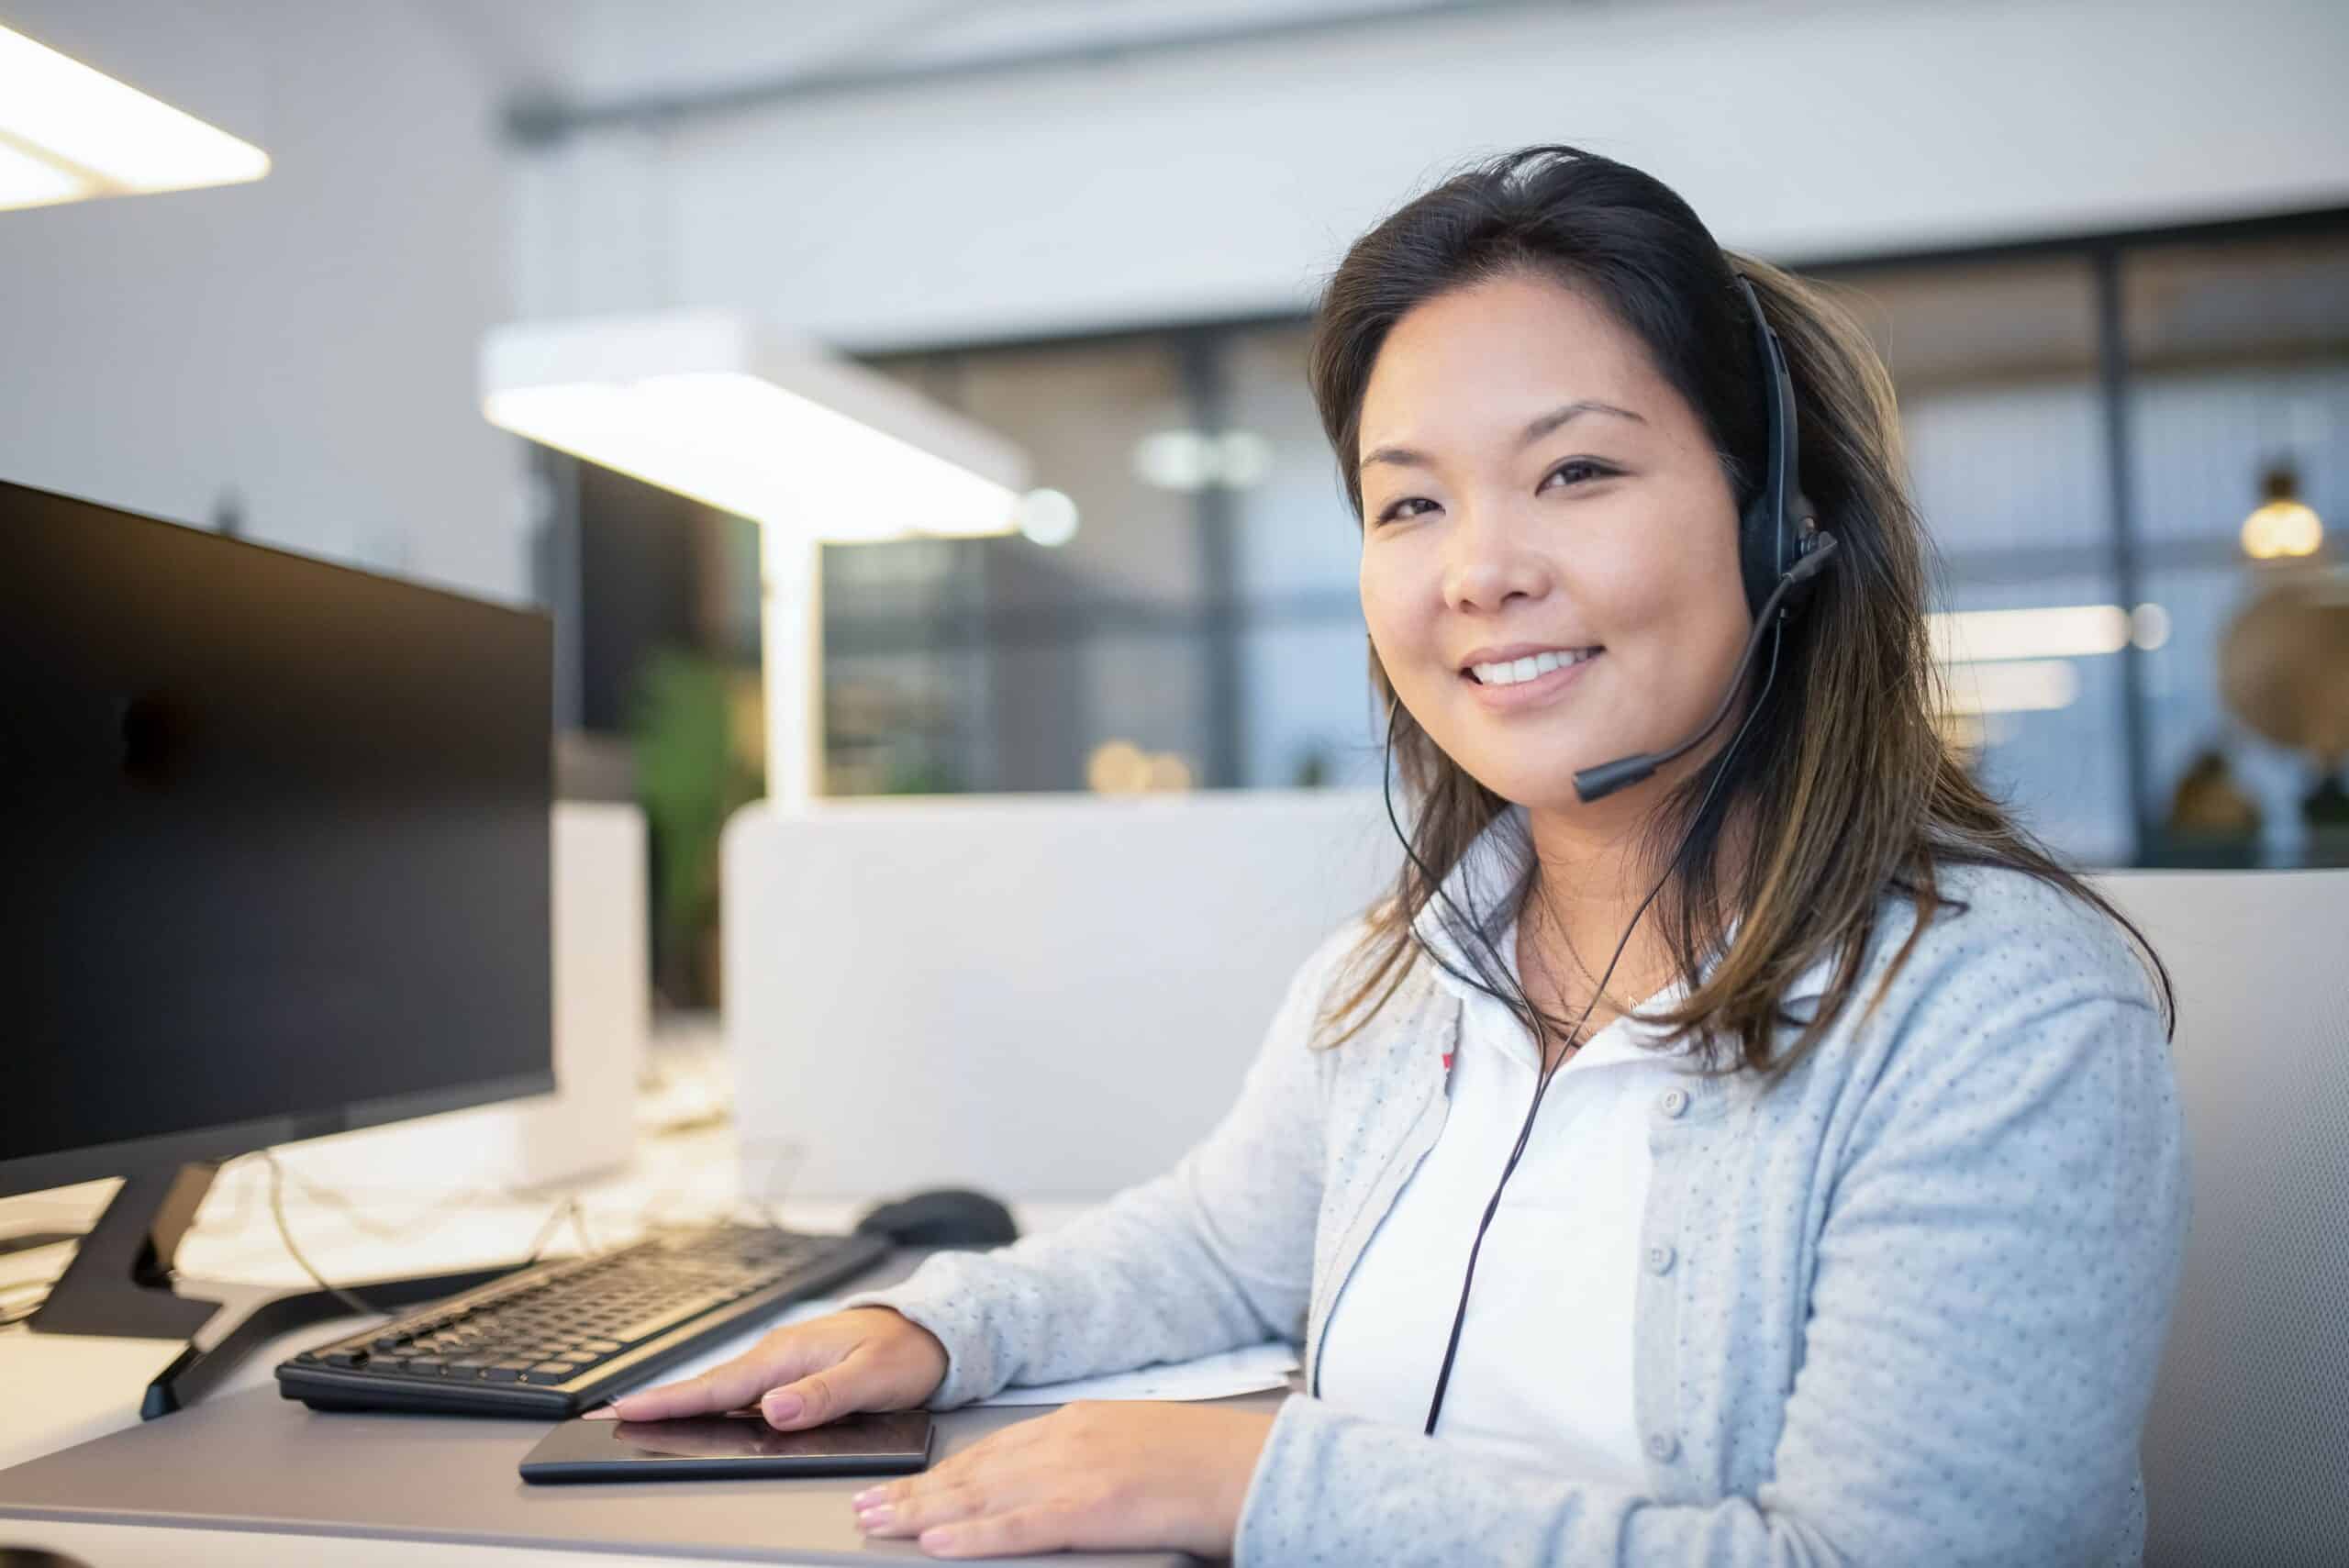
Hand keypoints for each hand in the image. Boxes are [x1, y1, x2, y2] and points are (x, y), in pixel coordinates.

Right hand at [592, 1306, 947, 1429]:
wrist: (933, 1330)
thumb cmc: (907, 1351)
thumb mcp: (872, 1378)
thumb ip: (823, 1396)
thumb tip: (773, 1410)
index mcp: (790, 1355)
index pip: (719, 1385)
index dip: (671, 1400)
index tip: (626, 1408)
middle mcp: (779, 1357)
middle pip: (708, 1387)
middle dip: (658, 1402)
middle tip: (606, 1418)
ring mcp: (783, 1364)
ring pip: (723, 1389)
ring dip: (681, 1402)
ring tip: (637, 1418)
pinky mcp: (792, 1374)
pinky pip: (743, 1392)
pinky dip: (712, 1402)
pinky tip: (696, 1416)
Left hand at [850, 1400, 1276, 1558]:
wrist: (1259, 1464)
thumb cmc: (1210, 1464)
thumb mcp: (1137, 1446)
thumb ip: (1089, 1461)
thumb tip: (1051, 1491)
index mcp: (1080, 1423)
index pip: (991, 1450)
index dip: (940, 1472)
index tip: (901, 1484)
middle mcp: (1069, 1439)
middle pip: (973, 1471)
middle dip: (913, 1491)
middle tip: (863, 1505)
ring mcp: (1079, 1472)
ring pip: (981, 1496)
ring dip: (922, 1513)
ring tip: (877, 1523)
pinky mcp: (1096, 1507)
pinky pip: (1020, 1527)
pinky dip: (973, 1536)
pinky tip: (938, 1543)